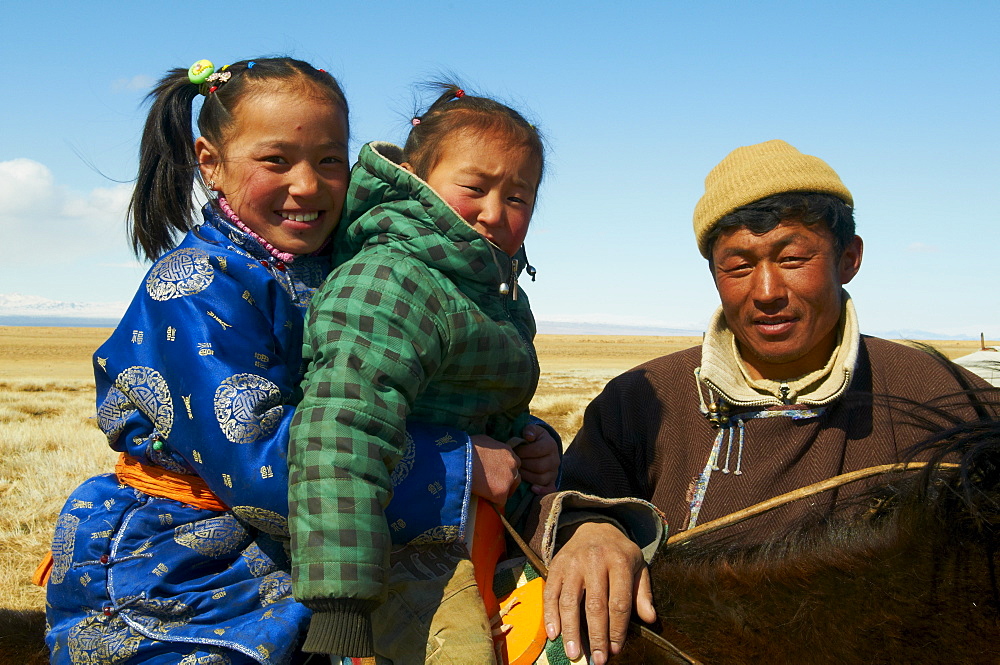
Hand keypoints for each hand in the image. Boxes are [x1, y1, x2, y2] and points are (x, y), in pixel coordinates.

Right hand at [470, 434, 519, 503]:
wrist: (460, 458)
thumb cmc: (465, 448)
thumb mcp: (482, 442)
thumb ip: (491, 449)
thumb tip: (486, 455)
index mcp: (507, 451)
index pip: (512, 463)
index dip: (504, 470)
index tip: (495, 475)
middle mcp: (512, 464)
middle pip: (515, 477)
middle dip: (507, 483)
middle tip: (494, 487)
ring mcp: (508, 478)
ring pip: (509, 490)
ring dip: (501, 493)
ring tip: (488, 496)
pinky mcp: (502, 491)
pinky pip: (500, 501)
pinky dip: (493, 502)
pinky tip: (483, 499)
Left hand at [512, 424, 559, 494]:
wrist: (542, 448)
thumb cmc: (533, 439)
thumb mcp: (532, 431)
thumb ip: (530, 430)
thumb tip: (528, 436)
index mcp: (550, 445)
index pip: (537, 450)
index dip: (523, 452)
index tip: (514, 451)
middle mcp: (555, 459)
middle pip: (539, 466)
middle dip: (523, 465)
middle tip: (514, 463)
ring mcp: (554, 472)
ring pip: (541, 478)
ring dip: (527, 476)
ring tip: (518, 471)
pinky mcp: (552, 481)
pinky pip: (549, 488)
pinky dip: (541, 490)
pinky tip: (532, 489)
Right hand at [543, 522, 655, 664]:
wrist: (593, 527)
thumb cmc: (618, 553)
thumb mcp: (637, 566)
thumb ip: (643, 593)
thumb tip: (650, 619)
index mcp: (619, 561)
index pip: (619, 602)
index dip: (618, 629)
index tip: (616, 650)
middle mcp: (595, 561)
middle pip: (595, 605)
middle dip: (596, 636)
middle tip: (598, 659)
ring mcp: (572, 563)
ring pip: (570, 601)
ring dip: (571, 631)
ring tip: (574, 653)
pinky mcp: (556, 566)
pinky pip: (550, 593)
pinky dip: (550, 615)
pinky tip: (554, 634)